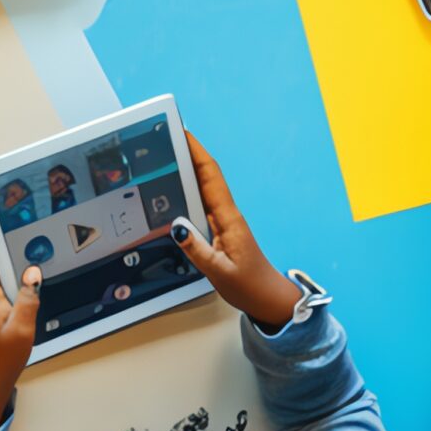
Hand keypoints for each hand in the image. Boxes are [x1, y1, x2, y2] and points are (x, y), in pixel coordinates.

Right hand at [177, 133, 300, 327]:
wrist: (266, 297)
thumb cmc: (248, 285)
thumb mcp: (219, 271)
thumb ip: (196, 250)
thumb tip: (176, 227)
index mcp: (228, 218)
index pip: (210, 176)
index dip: (196, 152)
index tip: (182, 133)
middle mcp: (225, 214)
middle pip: (205, 176)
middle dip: (187, 154)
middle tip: (165, 139)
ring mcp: (222, 221)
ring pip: (202, 189)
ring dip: (186, 171)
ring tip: (163, 158)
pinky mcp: (218, 229)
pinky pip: (200, 204)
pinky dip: (187, 192)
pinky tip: (173, 192)